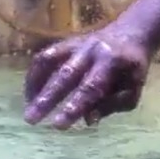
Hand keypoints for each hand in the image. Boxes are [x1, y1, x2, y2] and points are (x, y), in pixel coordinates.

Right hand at [24, 28, 150, 129]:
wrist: (131, 33)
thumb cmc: (132, 70)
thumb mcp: (132, 91)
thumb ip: (112, 105)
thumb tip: (88, 120)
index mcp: (112, 62)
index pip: (90, 88)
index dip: (73, 107)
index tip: (57, 125)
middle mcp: (92, 50)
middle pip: (66, 75)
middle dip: (47, 98)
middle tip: (30, 118)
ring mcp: (76, 44)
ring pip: (51, 62)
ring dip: (36, 85)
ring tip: (27, 106)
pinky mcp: (66, 42)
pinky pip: (45, 57)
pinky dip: (34, 75)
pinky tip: (30, 94)